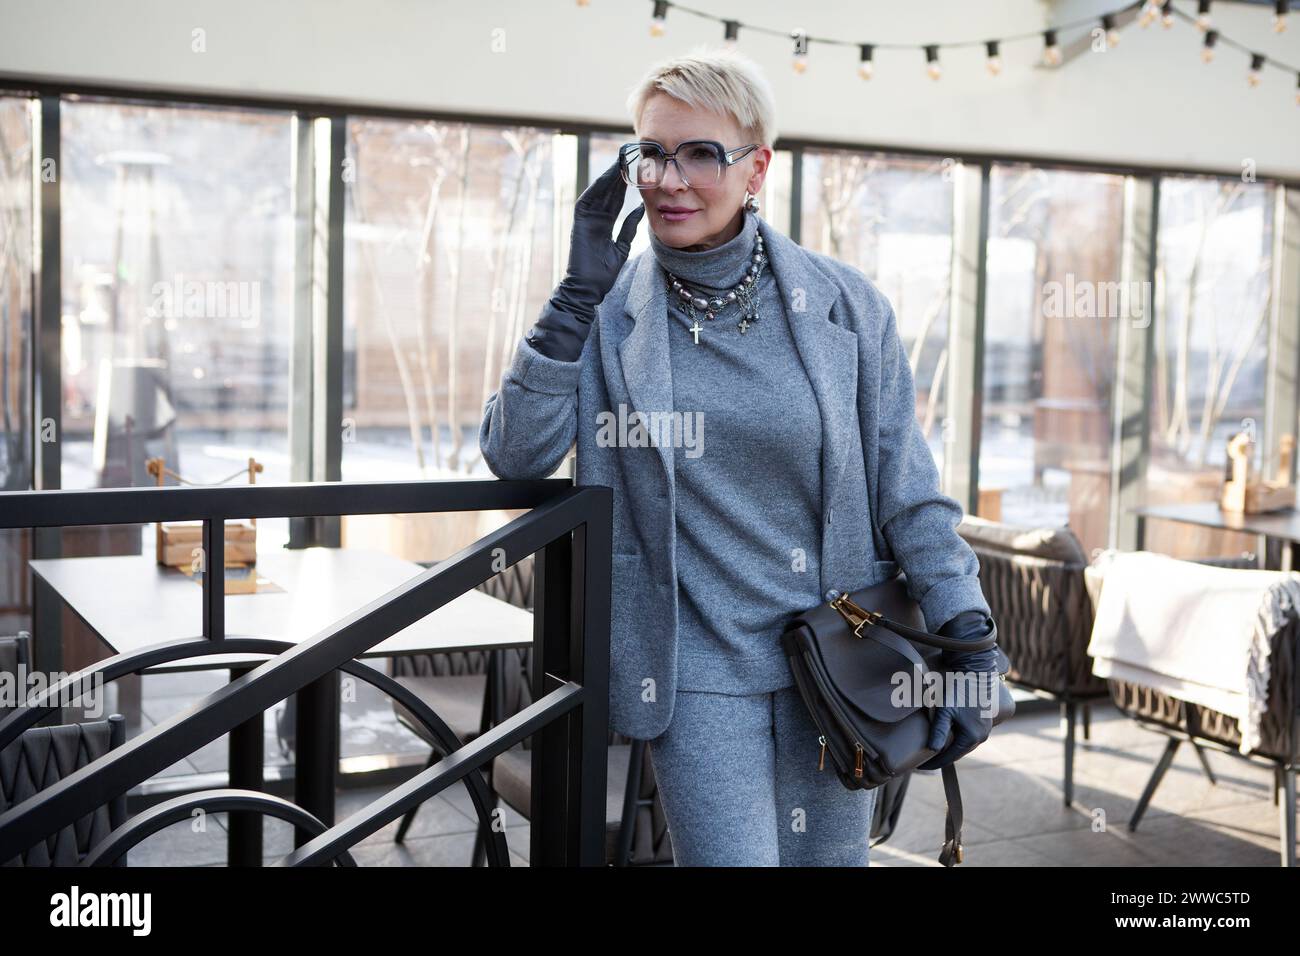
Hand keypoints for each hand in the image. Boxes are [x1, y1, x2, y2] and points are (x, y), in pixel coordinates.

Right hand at [526, 159, 645, 360]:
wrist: (587, 288)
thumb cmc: (603, 274)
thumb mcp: (622, 246)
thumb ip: (629, 227)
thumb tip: (641, 209)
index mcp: (604, 223)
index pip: (617, 198)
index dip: (627, 183)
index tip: (638, 168)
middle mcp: (595, 217)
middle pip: (608, 190)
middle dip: (619, 173)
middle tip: (630, 154)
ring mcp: (586, 218)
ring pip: (599, 192)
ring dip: (609, 175)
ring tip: (621, 159)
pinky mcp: (579, 222)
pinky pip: (588, 200)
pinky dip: (597, 187)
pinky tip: (608, 176)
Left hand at [917, 610, 999, 770]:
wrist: (976, 671)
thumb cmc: (959, 690)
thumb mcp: (946, 711)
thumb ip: (939, 731)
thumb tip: (932, 750)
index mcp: (972, 737)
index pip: (949, 757)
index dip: (934, 763)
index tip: (920, 766)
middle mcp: (981, 736)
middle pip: (958, 752)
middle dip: (942, 757)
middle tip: (925, 759)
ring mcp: (985, 729)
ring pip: (964, 744)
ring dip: (951, 747)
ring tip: (935, 750)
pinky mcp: (985, 720)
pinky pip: (969, 735)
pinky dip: (958, 739)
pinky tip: (949, 736)